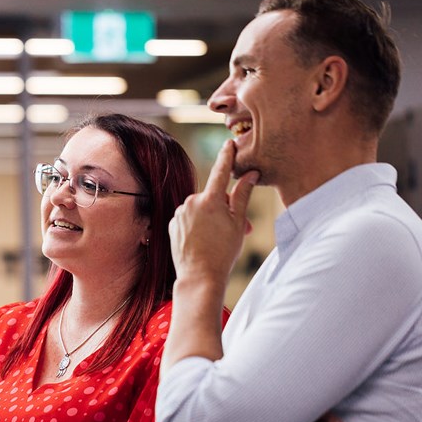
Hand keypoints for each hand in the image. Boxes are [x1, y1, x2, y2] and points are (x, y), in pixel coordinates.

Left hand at [169, 140, 257, 280]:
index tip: (229, 143)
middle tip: (241, 228)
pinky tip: (204, 241)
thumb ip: (243, 195)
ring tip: (220, 239)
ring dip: (212, 218)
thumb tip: (250, 174)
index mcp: (210, 199)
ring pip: (200, 209)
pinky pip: (188, 218)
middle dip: (226, 208)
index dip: (227, 156)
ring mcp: (179, 213)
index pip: (221, 171)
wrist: (199, 277)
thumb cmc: (223, 252)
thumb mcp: (238, 223)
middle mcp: (191, 202)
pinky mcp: (172, 225)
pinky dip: (197, 225)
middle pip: (213, 197)